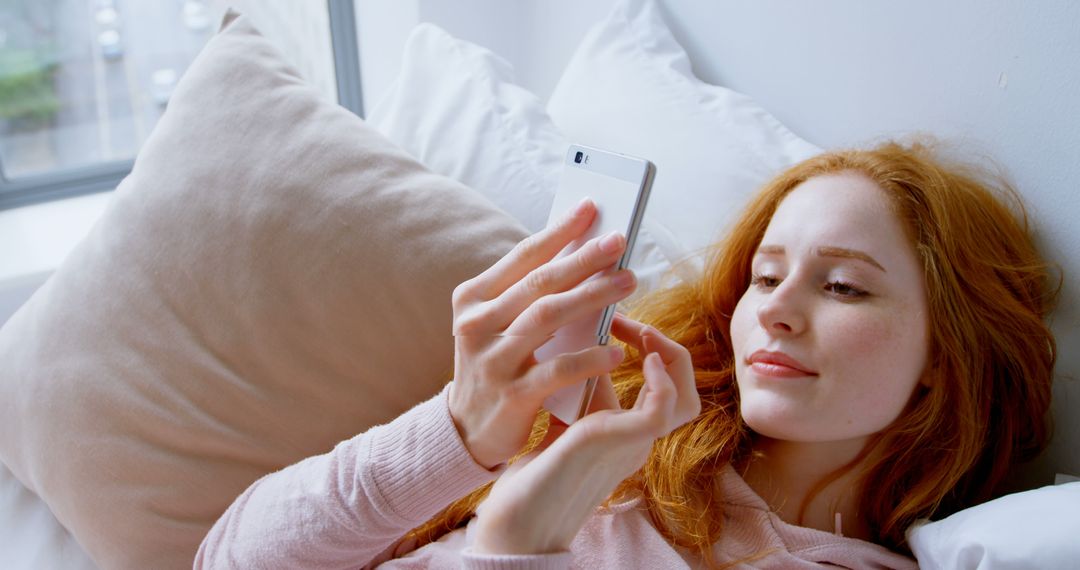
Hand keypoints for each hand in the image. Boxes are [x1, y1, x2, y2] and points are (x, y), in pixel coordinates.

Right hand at [447, 199, 637, 468]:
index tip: (592, 208)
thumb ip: (529, 294)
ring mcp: (492, 360)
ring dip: (593, 296)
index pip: (523, 256)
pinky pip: (558, 370)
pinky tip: (617, 351)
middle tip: (620, 242)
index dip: (559, 231)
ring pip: (549, 318)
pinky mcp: (511, 395)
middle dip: (584, 259)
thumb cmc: (496, 365)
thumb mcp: (499, 324)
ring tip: (628, 282)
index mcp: (473, 298)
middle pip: (540, 283)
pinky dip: (590, 358)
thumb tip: (582, 253)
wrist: (467, 430)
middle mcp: (476, 324)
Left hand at [471, 314, 699, 554]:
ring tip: (643, 332)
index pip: (665, 388)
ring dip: (668, 356)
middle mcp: (639, 439)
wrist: (520, 512)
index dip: (650, 350)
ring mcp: (636, 443)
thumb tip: (586, 333)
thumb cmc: (537, 466)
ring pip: (686, 400)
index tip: (618, 323)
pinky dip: (660, 379)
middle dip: (666, 349)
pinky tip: (640, 357)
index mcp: (629, 433)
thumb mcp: (569, 412)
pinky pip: (663, 408)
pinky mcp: (623, 442)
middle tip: (633, 323)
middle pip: (686, 393)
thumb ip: (585, 382)